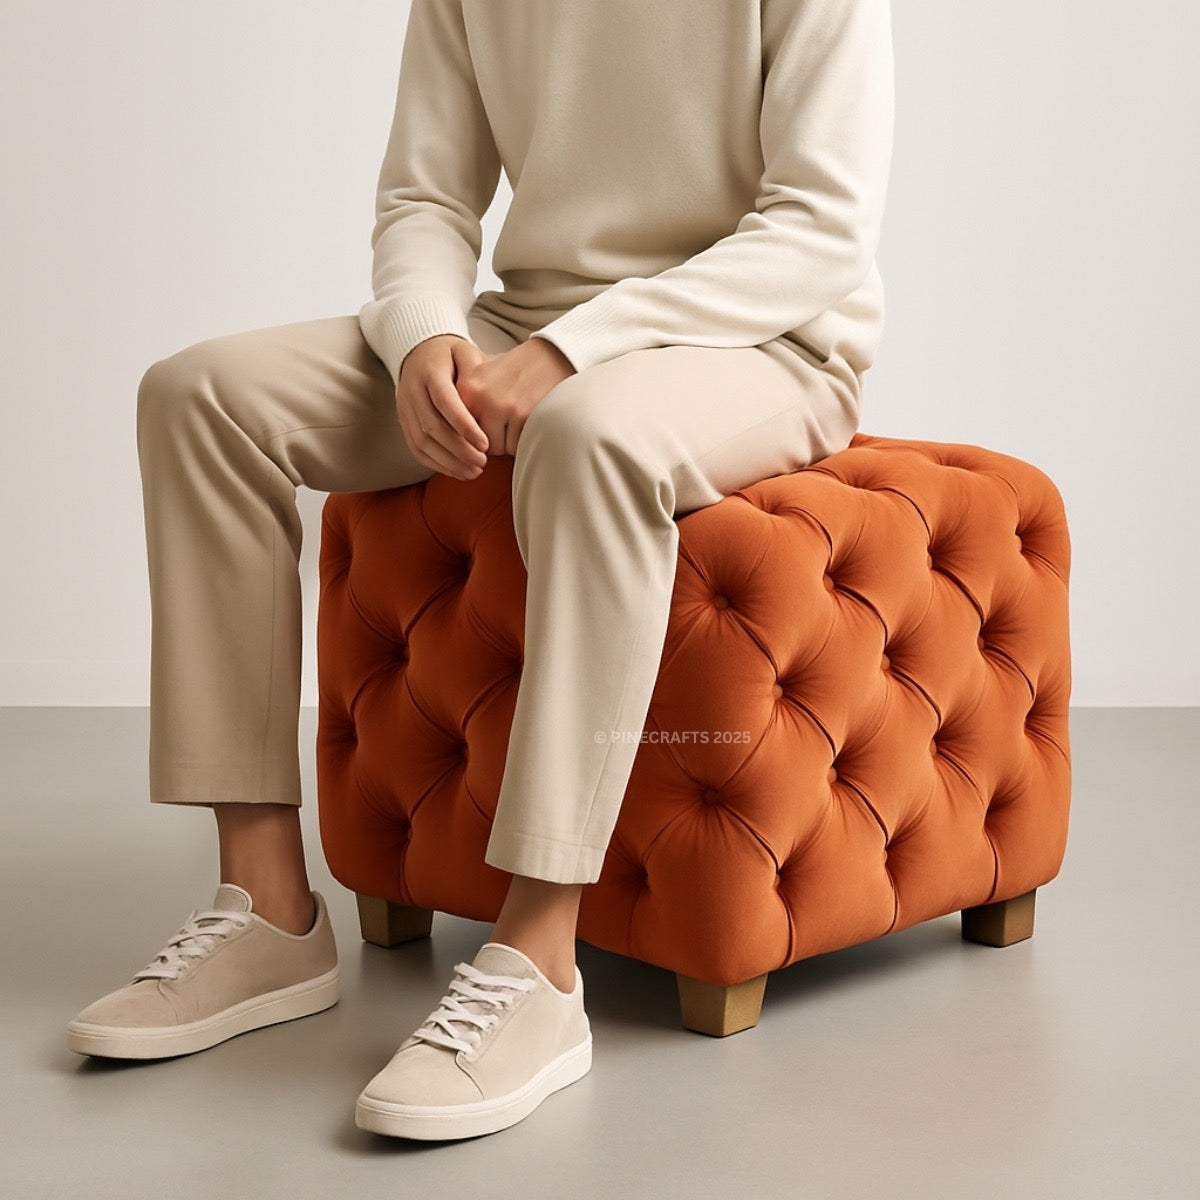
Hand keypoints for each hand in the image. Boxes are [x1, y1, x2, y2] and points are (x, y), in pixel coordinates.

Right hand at [396, 335, 490, 478]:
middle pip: (432, 427)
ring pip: (422, 443)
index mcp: (429, 372)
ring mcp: (405, 409)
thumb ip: (476, 370)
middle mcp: (412, 392)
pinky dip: (436, 464)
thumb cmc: (450, 355)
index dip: (464, 426)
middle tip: (482, 462)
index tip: (485, 444)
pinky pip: (416, 449)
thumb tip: (486, 399)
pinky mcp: (403, 423)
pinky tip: (457, 471)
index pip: (445, 402)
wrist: (418, 353)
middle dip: (459, 450)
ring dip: (448, 462)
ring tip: (474, 472)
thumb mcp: (465, 351)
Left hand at [454, 336, 576, 456]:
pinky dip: (526, 439)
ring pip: (500, 447)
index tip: (488, 427)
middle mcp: (479, 398)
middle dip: (495, 440)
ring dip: (511, 442)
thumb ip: (468, 401)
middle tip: (509, 424)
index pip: (461, 431)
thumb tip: (457, 438)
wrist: (552, 355)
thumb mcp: (485, 376)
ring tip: (521, 420)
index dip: (476, 433)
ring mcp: (501, 407)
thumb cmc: (518, 369)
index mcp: (466, 388)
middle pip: (479, 443)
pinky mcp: (523, 414)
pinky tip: (531, 421)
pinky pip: (519, 444)